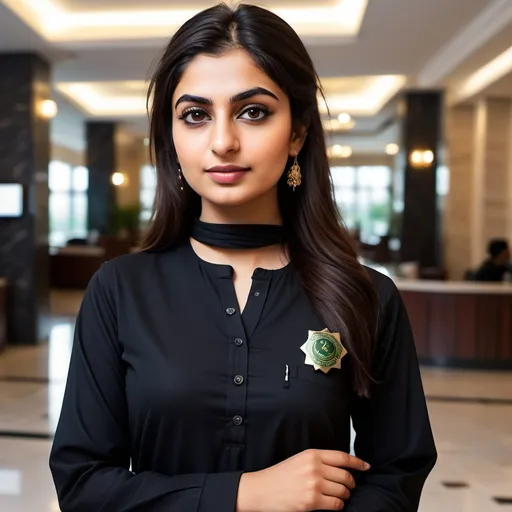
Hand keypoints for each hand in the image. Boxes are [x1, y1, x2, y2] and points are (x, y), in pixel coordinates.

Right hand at [236, 449, 369, 511]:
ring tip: (338, 497)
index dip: (357, 463)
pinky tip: (332, 504)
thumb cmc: (280, 476)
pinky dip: (338, 505)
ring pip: (343, 491)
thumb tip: (341, 469)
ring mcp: (313, 484)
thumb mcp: (300, 461)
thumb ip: (319, 462)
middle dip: (351, 484)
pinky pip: (336, 504)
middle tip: (348, 488)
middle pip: (345, 475)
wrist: (262, 490)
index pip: (342, 457)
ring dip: (344, 496)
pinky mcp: (311, 501)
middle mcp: (314, 467)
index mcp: (312, 454)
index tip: (366, 466)